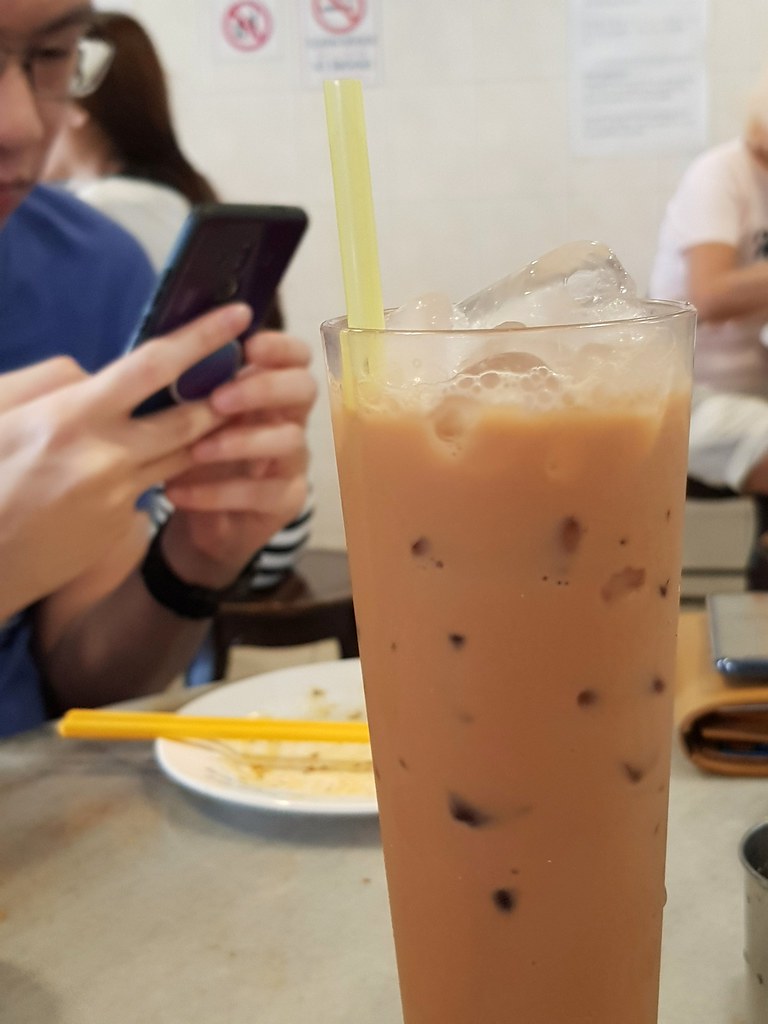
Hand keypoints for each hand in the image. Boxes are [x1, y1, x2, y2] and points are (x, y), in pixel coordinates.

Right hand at [0, 303, 251, 617]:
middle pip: (189, 418)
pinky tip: (137, 461)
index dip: (202, 338)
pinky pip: (148, 488)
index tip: (238, 315)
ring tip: (218, 409)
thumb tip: (94, 373)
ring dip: (202, 434)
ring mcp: (117, 499)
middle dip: (225, 394)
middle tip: (251, 369)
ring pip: (178, 456)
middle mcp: (106, 459)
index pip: (154, 366)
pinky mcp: (117, 529)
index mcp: (71, 417)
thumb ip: (49, 381)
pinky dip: (154, 469)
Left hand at [160, 330, 316, 585]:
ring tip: (195, 451)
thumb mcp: (189, 417)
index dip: (279, 346)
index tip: (247, 345)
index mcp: (270, 390)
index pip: (296, 356)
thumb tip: (161, 346)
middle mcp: (290, 420)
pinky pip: (262, 493)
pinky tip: (177, 492)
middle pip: (304, 389)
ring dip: (239, 442)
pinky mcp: (286, 502)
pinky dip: (217, 493)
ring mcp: (292, 462)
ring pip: (289, 440)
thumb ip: (189, 386)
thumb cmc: (194, 455)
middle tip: (218, 400)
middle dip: (263, 388)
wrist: (200, 523)